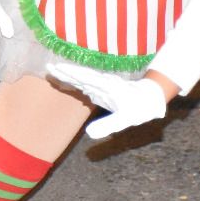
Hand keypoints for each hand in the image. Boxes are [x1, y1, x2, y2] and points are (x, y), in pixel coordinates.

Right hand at [45, 64, 168, 140]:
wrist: (150, 98)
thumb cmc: (139, 108)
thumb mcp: (125, 120)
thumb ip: (108, 125)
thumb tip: (88, 133)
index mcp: (107, 86)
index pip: (85, 78)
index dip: (71, 74)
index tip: (57, 68)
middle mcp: (103, 82)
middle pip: (81, 75)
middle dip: (65, 71)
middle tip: (49, 67)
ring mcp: (102, 85)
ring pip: (82, 77)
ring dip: (69, 74)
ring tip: (54, 71)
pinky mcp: (102, 89)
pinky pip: (86, 83)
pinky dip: (76, 81)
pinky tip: (68, 81)